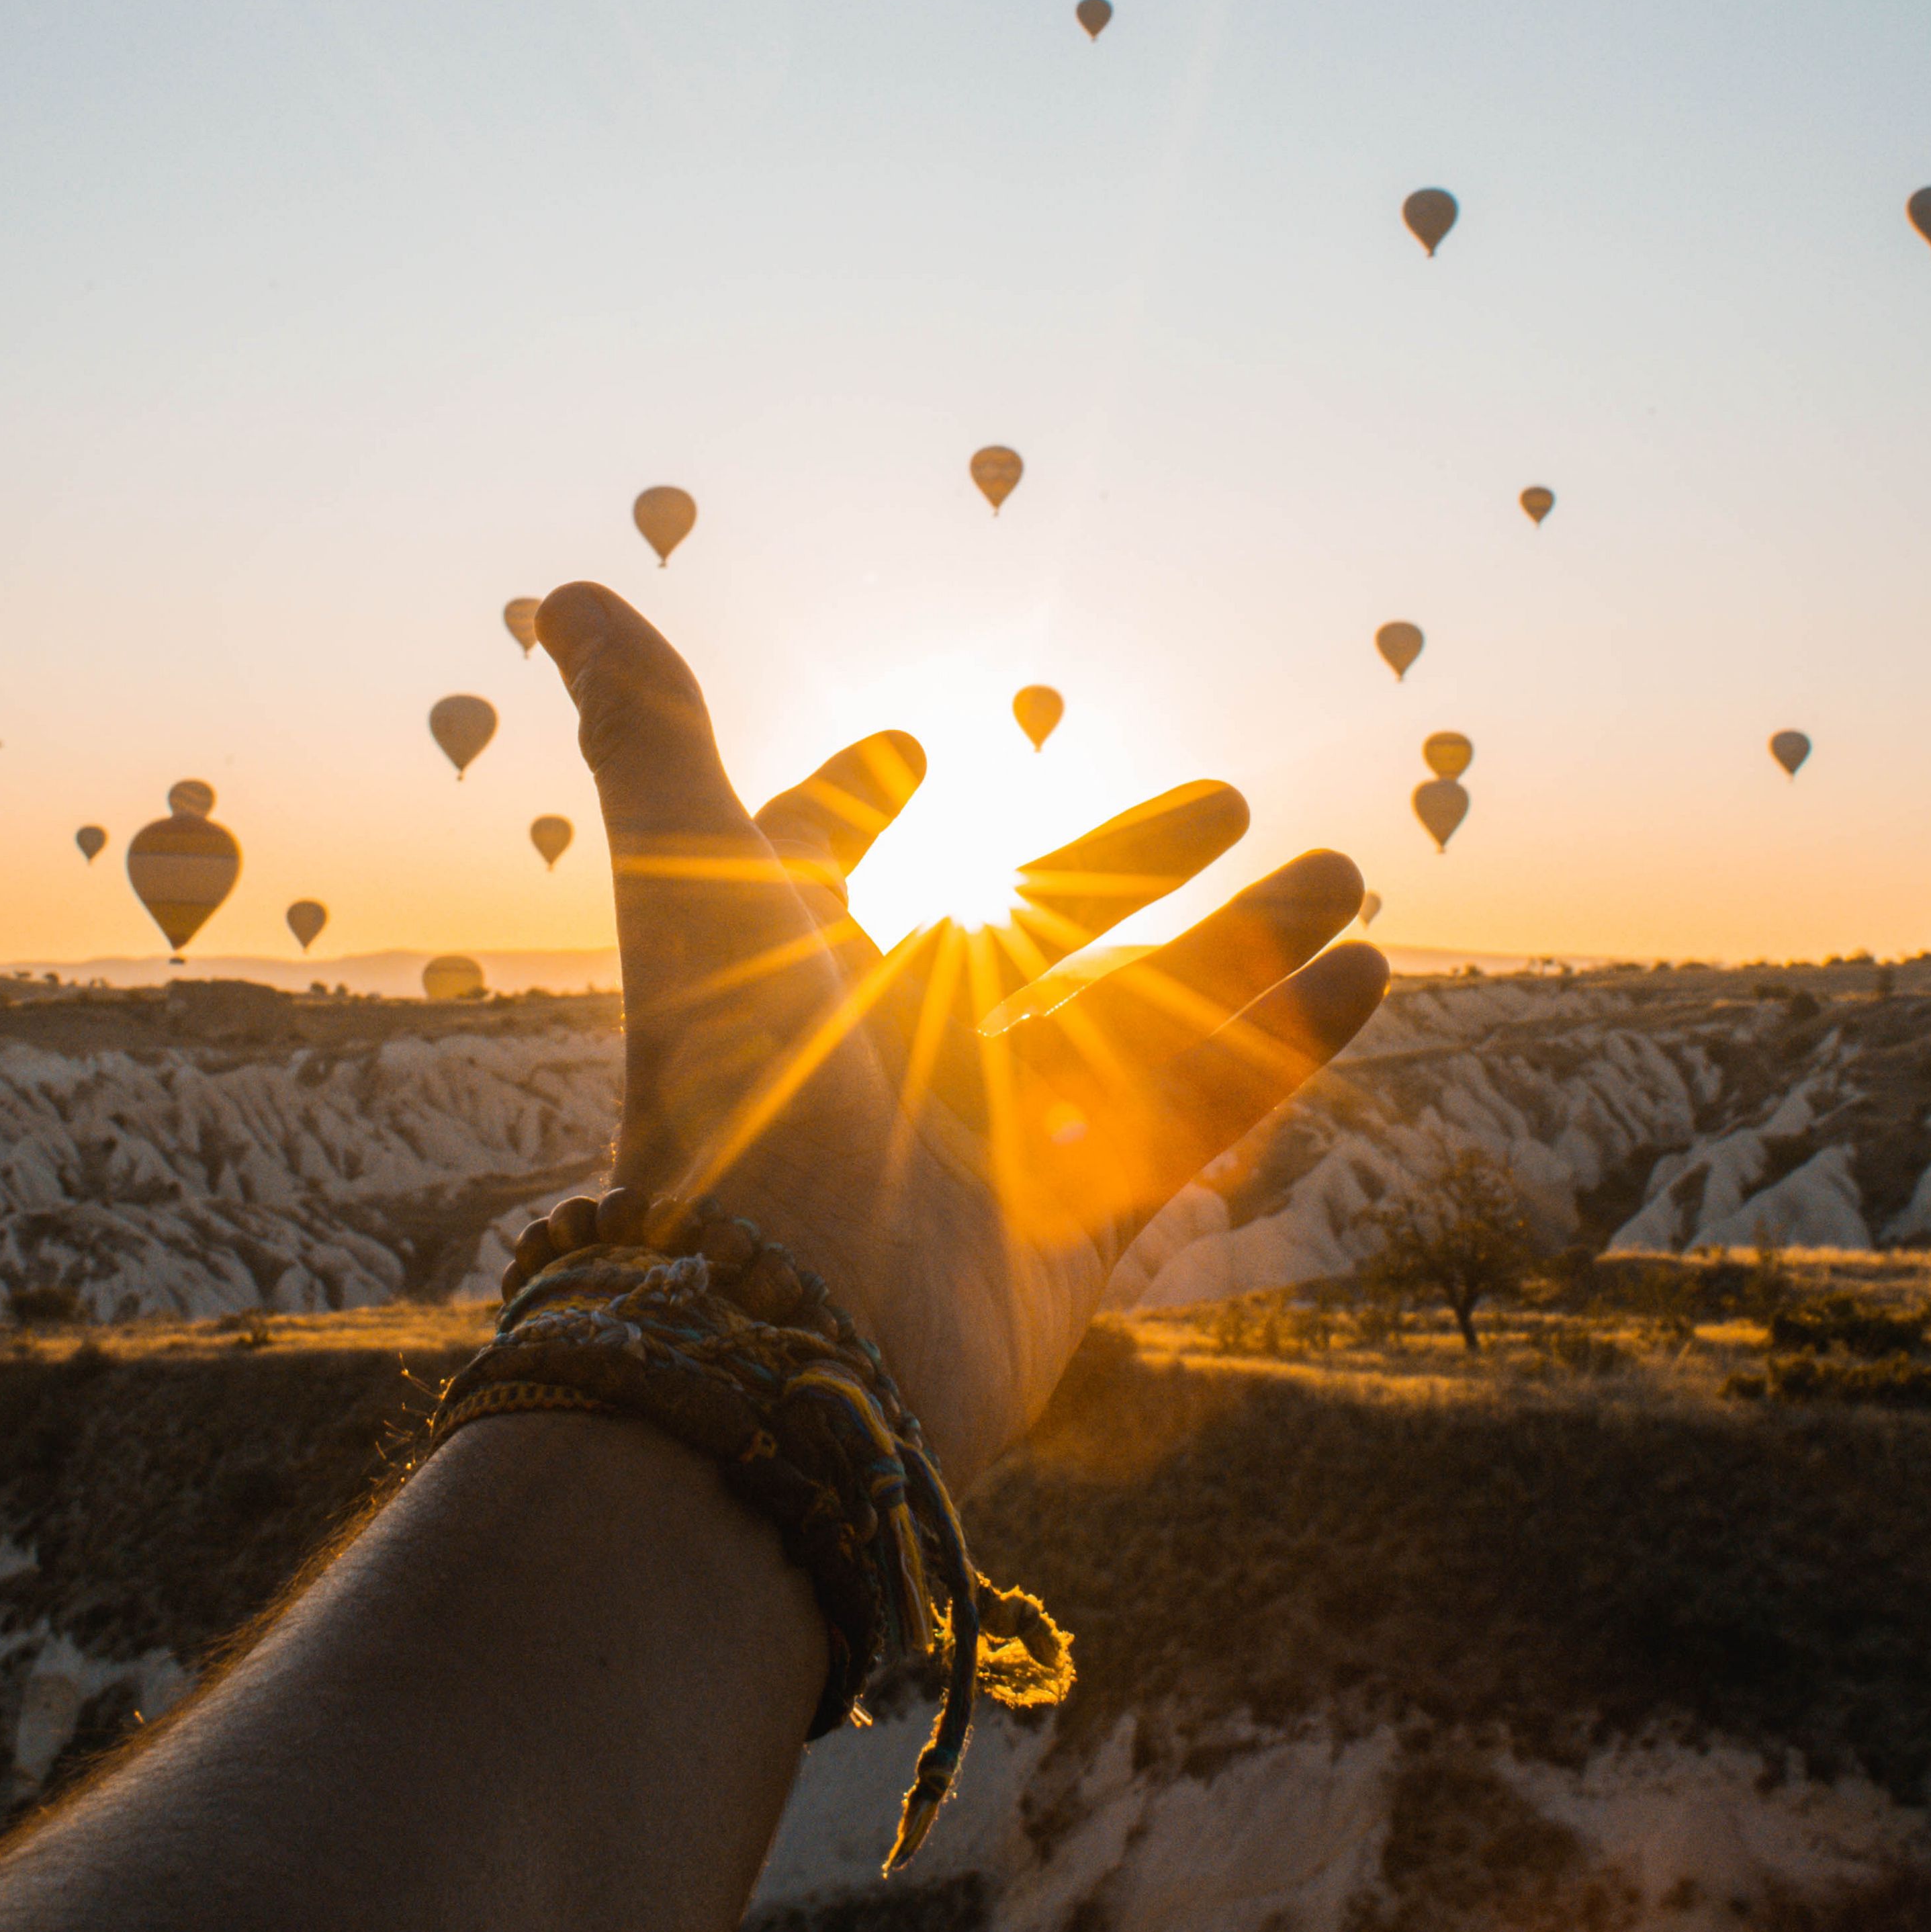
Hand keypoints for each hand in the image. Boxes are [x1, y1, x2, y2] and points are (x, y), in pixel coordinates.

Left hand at [538, 584, 1388, 1481]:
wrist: (789, 1342)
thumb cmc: (735, 1094)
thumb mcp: (697, 885)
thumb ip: (652, 738)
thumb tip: (566, 589)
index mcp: (793, 978)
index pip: (815, 871)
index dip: (846, 808)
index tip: (905, 751)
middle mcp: (886, 1062)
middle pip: (1023, 940)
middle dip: (1125, 868)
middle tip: (1227, 799)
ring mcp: (984, 1152)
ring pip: (1131, 1027)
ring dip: (1238, 950)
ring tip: (1341, 872)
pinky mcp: (1069, 1239)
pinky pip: (1186, 1125)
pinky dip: (1274, 1051)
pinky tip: (1363, 972)